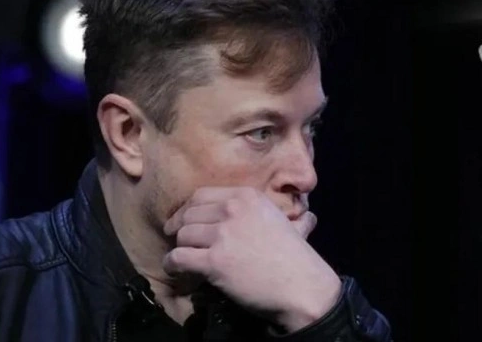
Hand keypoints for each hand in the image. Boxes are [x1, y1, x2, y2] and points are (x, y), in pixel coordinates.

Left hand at [163, 187, 341, 331]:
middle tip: (180, 241)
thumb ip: (286, 217)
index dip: (187, 209)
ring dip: (179, 247)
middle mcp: (233, 210)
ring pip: (183, 235)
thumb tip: (309, 218)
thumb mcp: (290, 225)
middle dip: (180, 228)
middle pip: (189, 214)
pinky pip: (178, 258)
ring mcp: (223, 234)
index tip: (183, 220)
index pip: (201, 195)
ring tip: (182, 258)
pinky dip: (172, 265)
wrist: (302, 286)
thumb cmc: (298, 259)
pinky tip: (175, 269)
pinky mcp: (214, 261)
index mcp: (248, 196)